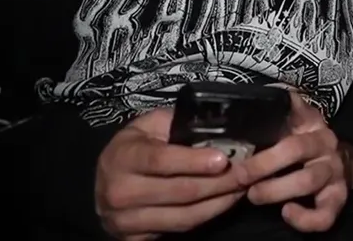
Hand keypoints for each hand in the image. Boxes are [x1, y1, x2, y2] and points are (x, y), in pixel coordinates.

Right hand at [95, 108, 245, 239]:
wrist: (104, 181)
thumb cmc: (135, 147)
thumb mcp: (150, 125)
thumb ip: (178, 124)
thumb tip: (220, 125)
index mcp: (123, 156)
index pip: (162, 161)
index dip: (194, 161)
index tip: (223, 159)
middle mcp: (119, 191)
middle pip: (180, 192)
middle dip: (220, 183)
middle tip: (247, 173)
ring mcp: (124, 220)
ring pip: (183, 217)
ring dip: (219, 203)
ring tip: (241, 188)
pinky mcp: (134, 239)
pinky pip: (179, 231)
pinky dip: (206, 217)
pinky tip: (222, 202)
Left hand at [237, 91, 351, 232]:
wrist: (341, 165)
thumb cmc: (304, 144)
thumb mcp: (295, 120)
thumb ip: (280, 109)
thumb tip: (263, 90)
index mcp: (311, 123)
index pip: (295, 110)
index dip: (278, 114)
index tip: (249, 123)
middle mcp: (325, 145)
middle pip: (296, 149)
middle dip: (263, 164)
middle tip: (239, 175)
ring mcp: (333, 172)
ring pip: (308, 181)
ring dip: (276, 190)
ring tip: (253, 195)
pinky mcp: (337, 198)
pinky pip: (325, 214)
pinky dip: (304, 219)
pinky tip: (286, 213)